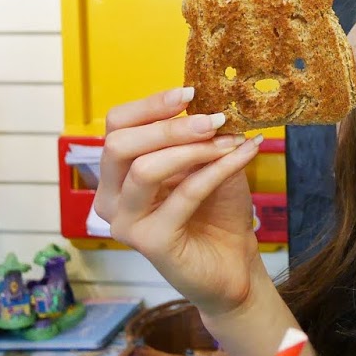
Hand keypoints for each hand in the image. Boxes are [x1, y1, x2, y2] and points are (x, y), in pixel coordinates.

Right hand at [92, 86, 267, 317]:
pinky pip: (184, 194)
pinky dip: (217, 169)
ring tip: (230, 138)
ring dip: (193, 148)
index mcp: (117, 175)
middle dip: (169, 126)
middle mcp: (111, 200)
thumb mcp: (206, 160)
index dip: (150, 105)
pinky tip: (244, 153)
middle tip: (213, 118)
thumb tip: (209, 97)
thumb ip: (198, 133)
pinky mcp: (151, 243)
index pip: (116, 127)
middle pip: (119, 145)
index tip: (190, 92)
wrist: (235, 263)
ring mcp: (126, 224)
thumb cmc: (216, 210)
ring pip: (146, 169)